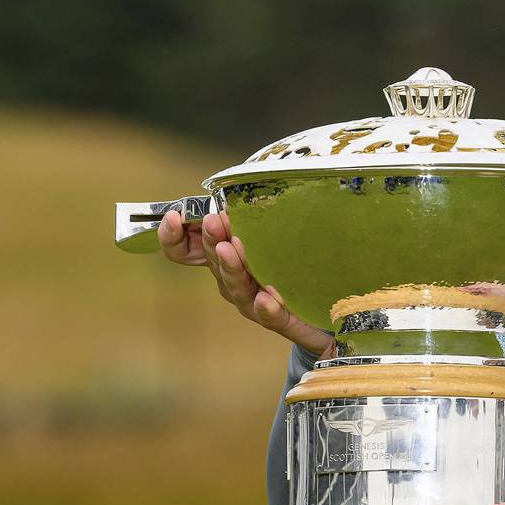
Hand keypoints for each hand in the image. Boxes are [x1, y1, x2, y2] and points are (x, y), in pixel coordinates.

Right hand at [157, 209, 333, 357]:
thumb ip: (254, 217)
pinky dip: (266, 307)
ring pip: (237, 287)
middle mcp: (235, 281)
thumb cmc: (295, 268)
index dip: (173, 237)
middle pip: (214, 262)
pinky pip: (270, 316)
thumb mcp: (273, 236)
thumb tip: (242, 185)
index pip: (187, 251)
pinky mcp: (281, 320)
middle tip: (213, 221)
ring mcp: (254, 303)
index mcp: (228, 259)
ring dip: (232, 268)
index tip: (172, 216)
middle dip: (212, 240)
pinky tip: (267, 298)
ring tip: (231, 250)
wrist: (332, 309)